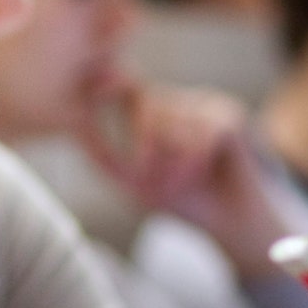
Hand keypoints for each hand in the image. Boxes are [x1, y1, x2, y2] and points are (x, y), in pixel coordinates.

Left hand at [81, 79, 286, 277]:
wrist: (229, 225)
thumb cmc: (184, 201)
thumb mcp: (137, 184)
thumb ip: (108, 160)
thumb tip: (76, 133)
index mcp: (158, 112)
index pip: (129, 87)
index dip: (111, 83)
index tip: (95, 89)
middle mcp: (182, 102)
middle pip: (146, 103)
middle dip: (142, 148)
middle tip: (151, 184)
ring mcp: (208, 105)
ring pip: (172, 122)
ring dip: (169, 163)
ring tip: (182, 183)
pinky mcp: (231, 117)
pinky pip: (199, 133)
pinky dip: (191, 160)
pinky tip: (200, 174)